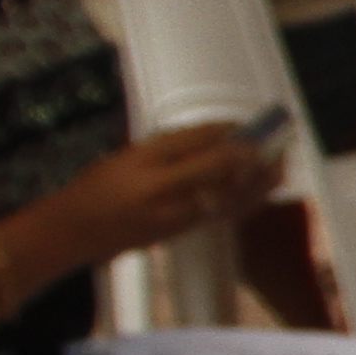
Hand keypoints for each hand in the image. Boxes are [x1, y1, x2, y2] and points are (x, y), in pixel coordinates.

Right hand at [56, 124, 279, 263]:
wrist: (73, 231)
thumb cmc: (97, 189)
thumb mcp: (126, 156)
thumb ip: (170, 147)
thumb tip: (217, 135)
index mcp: (140, 161)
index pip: (191, 140)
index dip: (224, 131)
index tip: (243, 122)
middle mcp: (158, 189)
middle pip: (215, 168)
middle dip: (249, 152)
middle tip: (274, 137)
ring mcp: (172, 214)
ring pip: (226, 194)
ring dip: (259, 177)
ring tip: (281, 160)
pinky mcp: (180, 232)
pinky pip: (223, 213)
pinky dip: (248, 198)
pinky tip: (264, 188)